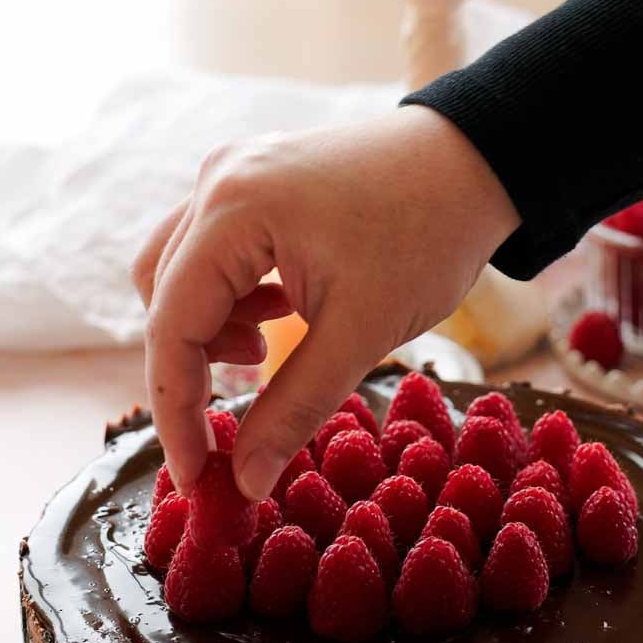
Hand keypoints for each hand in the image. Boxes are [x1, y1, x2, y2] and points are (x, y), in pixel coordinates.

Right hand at [131, 107, 519, 498]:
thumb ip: (294, 407)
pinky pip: (213, 248)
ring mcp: (234, 173)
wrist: (479, 161)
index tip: (194, 476)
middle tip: (231, 423)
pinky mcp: (257, 180)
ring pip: (181, 271)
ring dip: (212, 327)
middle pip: (163, 295)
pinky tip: (282, 313)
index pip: (170, 324)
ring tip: (268, 353)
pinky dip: (233, 295)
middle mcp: (218, 180)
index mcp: (234, 210)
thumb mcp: (362, 332)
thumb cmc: (429, 234)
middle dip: (192, 367)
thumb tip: (244, 481)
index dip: (174, 410)